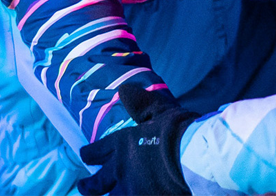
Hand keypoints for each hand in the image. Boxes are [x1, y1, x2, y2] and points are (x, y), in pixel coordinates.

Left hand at [77, 84, 197, 195]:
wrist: (193, 157)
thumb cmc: (177, 131)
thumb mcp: (158, 111)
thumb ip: (140, 104)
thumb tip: (123, 90)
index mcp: (122, 144)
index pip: (96, 151)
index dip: (88, 154)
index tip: (84, 155)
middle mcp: (121, 169)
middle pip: (96, 183)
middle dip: (87, 186)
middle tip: (83, 186)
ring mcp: (131, 190)